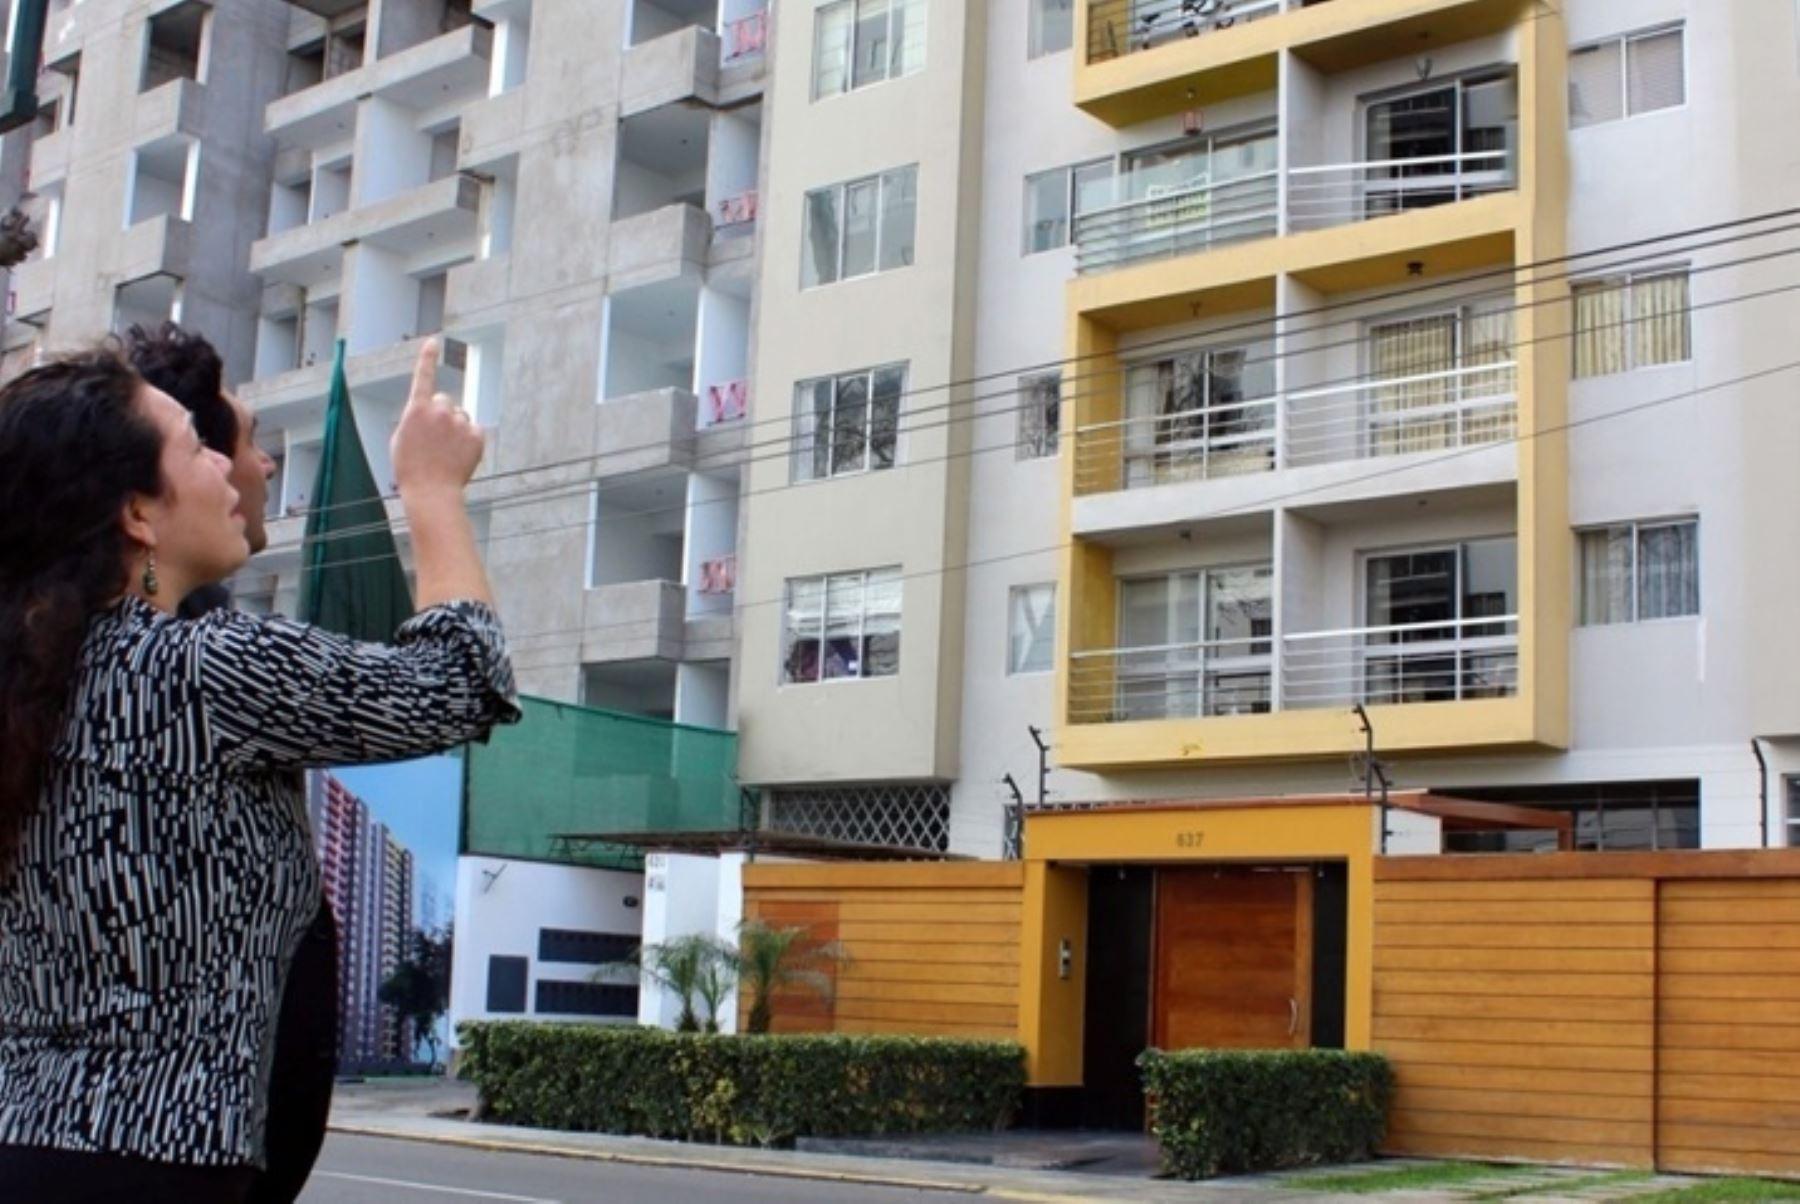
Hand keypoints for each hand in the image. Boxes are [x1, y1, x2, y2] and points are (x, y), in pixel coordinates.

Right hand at [391, 339, 482, 497]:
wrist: (431, 492)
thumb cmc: (410, 469)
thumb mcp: (401, 438)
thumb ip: (415, 418)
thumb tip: (427, 412)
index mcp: (416, 409)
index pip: (423, 376)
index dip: (428, 358)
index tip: (434, 342)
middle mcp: (440, 410)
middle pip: (445, 401)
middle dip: (441, 414)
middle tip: (435, 439)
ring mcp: (460, 422)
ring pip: (460, 416)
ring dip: (455, 428)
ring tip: (446, 452)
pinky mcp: (476, 435)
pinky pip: (474, 430)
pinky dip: (469, 440)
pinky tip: (459, 456)